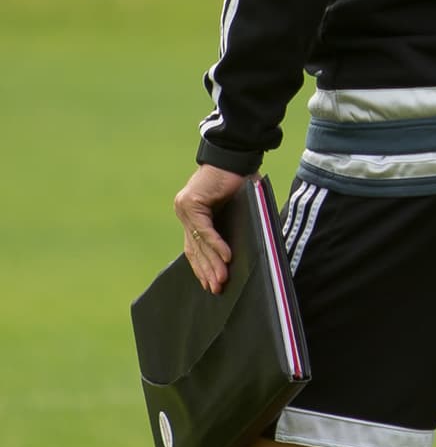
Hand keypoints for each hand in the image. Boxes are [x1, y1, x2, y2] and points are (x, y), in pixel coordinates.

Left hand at [174, 164, 248, 293]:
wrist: (235, 156)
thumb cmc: (239, 181)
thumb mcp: (234, 210)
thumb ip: (230, 228)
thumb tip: (237, 254)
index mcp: (192, 215)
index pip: (194, 247)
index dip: (201, 267)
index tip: (209, 285)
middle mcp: (184, 212)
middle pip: (195, 248)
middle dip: (207, 270)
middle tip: (217, 289)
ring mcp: (185, 208)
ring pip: (199, 242)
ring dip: (212, 262)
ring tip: (222, 280)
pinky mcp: (191, 203)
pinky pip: (206, 230)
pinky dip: (217, 245)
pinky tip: (227, 258)